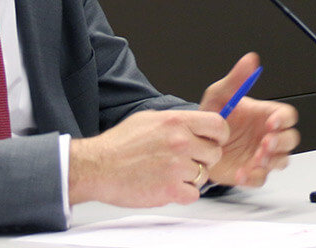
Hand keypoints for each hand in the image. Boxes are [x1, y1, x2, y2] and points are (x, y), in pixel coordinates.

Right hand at [68, 109, 226, 206]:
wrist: (97, 167)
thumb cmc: (119, 144)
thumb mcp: (149, 119)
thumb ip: (176, 122)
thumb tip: (195, 124)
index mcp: (176, 122)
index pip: (218, 125)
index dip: (219, 136)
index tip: (212, 142)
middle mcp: (180, 142)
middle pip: (215, 153)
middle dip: (203, 159)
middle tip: (185, 162)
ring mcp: (177, 167)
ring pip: (204, 176)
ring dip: (191, 178)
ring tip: (169, 173)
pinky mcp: (170, 189)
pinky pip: (193, 195)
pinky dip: (182, 194)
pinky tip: (166, 186)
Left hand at [199, 52, 299, 186]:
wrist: (195, 140)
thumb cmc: (213, 115)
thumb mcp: (220, 94)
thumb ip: (236, 79)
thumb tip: (250, 59)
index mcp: (265, 115)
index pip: (287, 116)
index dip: (283, 120)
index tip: (271, 122)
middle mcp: (267, 136)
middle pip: (290, 139)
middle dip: (281, 142)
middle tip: (265, 143)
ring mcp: (261, 155)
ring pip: (281, 160)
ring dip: (271, 160)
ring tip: (254, 159)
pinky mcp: (251, 172)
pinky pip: (261, 178)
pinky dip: (253, 177)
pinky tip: (241, 172)